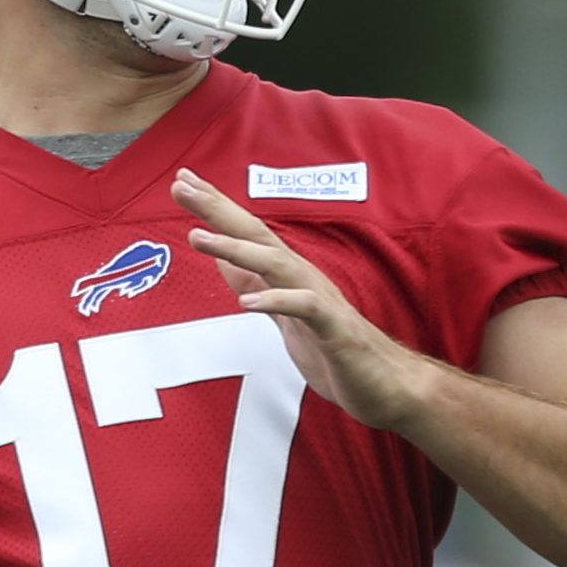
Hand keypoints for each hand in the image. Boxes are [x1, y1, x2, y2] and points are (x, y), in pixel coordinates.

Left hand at [174, 169, 440, 429]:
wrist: (384, 384)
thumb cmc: (334, 350)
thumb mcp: (283, 316)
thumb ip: (257, 285)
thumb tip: (224, 258)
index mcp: (290, 275)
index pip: (247, 233)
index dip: (215, 208)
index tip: (183, 182)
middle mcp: (303, 278)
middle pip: (256, 236)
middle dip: (217, 211)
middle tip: (182, 185)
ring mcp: (319, 301)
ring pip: (276, 264)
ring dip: (236, 249)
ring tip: (198, 237)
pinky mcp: (334, 330)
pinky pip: (305, 309)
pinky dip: (277, 301)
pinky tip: (247, 302)